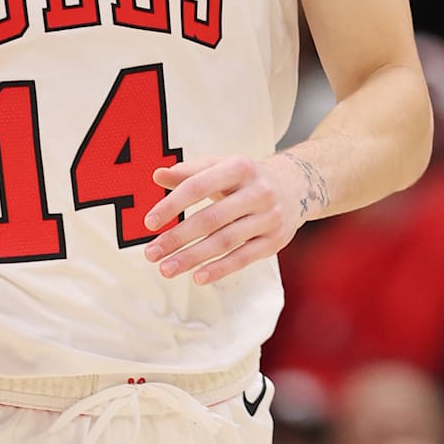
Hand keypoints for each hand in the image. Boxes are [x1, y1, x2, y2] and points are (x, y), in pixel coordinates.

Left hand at [140, 154, 315, 285]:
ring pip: (225, 241)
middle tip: (151, 254)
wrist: (294, 187)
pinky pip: (244, 257)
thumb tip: (157, 175)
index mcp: (239, 167)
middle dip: (177, 238)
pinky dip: (220, 269)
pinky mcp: (275, 241)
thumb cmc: (245, 178)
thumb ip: (189, 172)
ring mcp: (269, 217)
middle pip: (211, 218)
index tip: (149, 222)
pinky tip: (198, 277)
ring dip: (193, 257)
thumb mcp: (220, 167)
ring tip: (167, 269)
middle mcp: (257, 192)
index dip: (172, 205)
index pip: (198, 186)